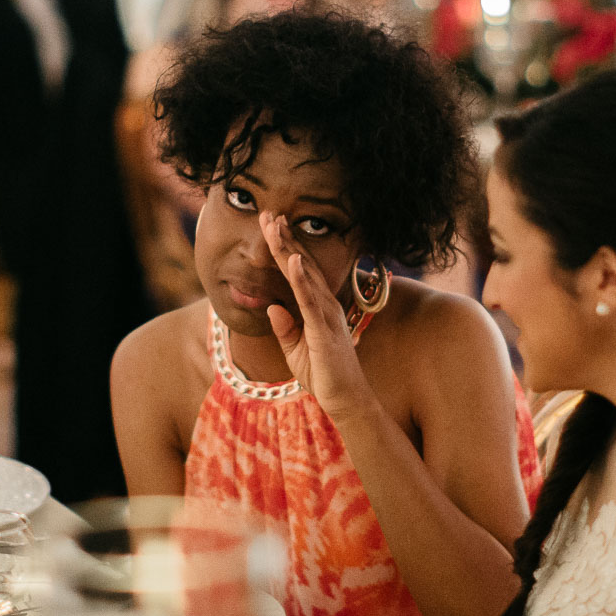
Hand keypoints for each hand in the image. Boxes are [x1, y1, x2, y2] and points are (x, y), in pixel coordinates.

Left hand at [258, 210, 372, 414]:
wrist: (346, 401)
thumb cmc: (324, 376)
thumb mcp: (296, 350)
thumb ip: (285, 328)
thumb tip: (271, 307)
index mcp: (318, 308)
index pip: (299, 272)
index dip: (285, 247)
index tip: (271, 225)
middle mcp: (325, 306)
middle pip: (303, 265)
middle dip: (285, 239)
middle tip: (269, 213)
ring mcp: (327, 316)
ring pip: (305, 276)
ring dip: (290, 250)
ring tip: (275, 226)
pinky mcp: (325, 331)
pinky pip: (311, 301)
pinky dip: (301, 279)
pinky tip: (293, 260)